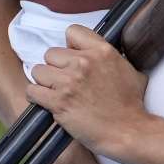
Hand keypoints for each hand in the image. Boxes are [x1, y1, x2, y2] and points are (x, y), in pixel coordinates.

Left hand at [28, 25, 150, 157]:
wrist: (128, 131)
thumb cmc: (131, 105)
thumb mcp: (131, 71)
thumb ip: (114, 59)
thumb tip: (104, 56)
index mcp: (103, 51)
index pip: (72, 32)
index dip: (70, 45)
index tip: (72, 57)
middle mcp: (84, 62)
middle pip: (51, 53)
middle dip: (56, 67)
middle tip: (65, 81)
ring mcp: (70, 82)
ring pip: (38, 71)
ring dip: (44, 82)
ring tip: (56, 92)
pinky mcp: (58, 101)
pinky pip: (32, 90)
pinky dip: (37, 97)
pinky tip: (48, 102)